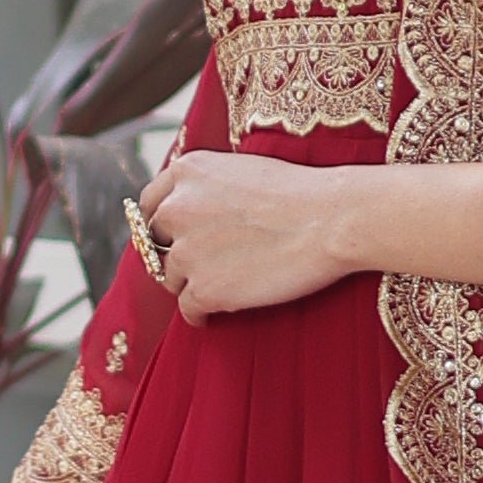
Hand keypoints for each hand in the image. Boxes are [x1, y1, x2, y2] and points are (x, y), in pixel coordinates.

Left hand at [139, 144, 357, 315]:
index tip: (174, 237)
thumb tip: (194, 214)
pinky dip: (199, 313)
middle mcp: (176, 208)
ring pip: (171, 278)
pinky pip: (187, 309)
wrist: (331, 219)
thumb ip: (208, 188)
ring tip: (222, 285)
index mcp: (186, 172)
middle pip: (155, 243)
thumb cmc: (301, 193)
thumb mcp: (242, 169)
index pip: (151, 203)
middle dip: (175, 253)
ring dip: (191, 283)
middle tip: (203, 263)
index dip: (164, 223)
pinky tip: (214, 313)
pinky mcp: (203, 289)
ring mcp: (186, 251)